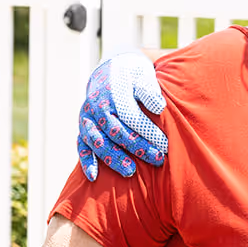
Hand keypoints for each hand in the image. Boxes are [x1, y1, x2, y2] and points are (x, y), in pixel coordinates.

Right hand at [77, 52, 167, 180]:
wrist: (110, 70)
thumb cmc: (132, 76)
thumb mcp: (143, 75)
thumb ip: (149, 91)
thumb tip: (159, 106)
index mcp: (113, 94)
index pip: (131, 117)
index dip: (147, 132)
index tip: (165, 145)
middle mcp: (97, 107)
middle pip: (116, 131)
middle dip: (137, 147)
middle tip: (157, 159)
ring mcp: (87, 118)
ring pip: (98, 141)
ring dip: (113, 157)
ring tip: (130, 172)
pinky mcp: (83, 128)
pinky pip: (82, 145)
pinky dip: (87, 161)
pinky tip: (94, 177)